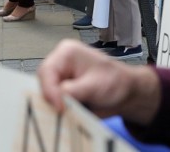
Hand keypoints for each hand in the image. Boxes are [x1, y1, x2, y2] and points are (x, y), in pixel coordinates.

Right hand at [38, 39, 161, 122]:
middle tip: (62, 113)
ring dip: (54, 107)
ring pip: (45, 95)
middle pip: (44, 83)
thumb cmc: (115, 82)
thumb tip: (57, 98)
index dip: (49, 90)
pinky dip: (58, 111)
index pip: (47, 71)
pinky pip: (52, 103)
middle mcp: (59, 64)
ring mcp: (60, 78)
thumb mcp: (95, 86)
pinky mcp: (61, 92)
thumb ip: (75, 91)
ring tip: (67, 115)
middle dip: (51, 99)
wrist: (126, 93)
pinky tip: (68, 116)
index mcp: (66, 52)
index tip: (59, 107)